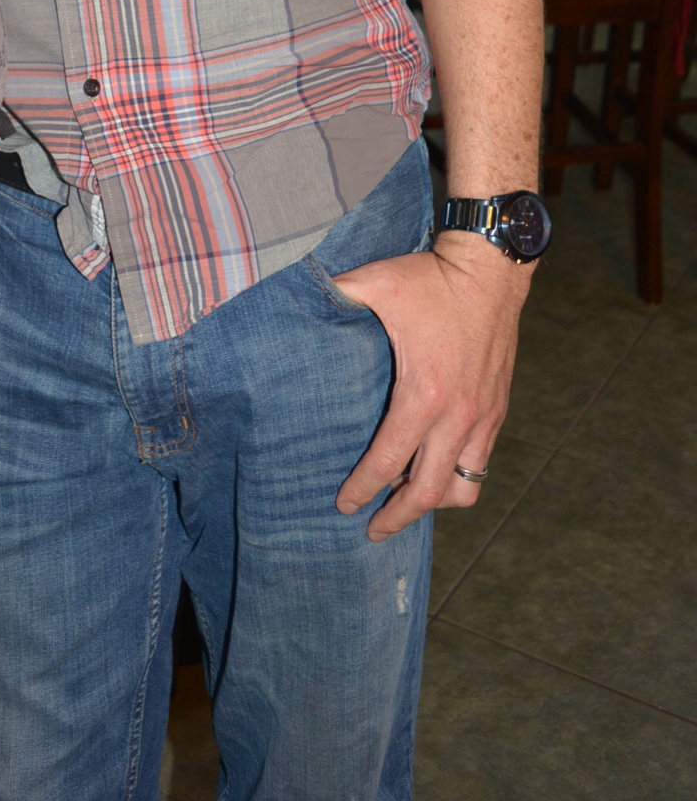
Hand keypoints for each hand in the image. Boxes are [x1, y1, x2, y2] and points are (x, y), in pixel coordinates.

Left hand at [333, 231, 533, 539]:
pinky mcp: (498, 411)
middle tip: (371, 531)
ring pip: (464, 488)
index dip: (363, 490)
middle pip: (428, 493)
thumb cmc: (430, 278)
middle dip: (397, 518)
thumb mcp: (376, 283)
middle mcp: (458, 416)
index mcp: (423, 395)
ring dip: (434, 505)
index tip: (343, 506)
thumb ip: (336, 296)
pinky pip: (481, 464)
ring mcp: (483, 417)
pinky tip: (437, 472)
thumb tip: (301, 300)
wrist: (491, 269)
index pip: (388, 462)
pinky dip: (459, 479)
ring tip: (407, 506)